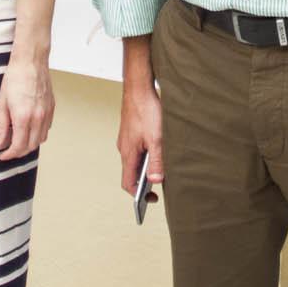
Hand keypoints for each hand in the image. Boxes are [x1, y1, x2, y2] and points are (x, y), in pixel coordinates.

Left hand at [0, 56, 53, 159]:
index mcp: (23, 117)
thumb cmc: (15, 78)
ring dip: (30, 144)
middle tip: (9, 151)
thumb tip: (0, 142)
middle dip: (19, 152)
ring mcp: (46, 113)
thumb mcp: (2, 102)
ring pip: (41, 139)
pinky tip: (30, 129)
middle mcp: (38, 118)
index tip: (3, 155)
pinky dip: (39, 134)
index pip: (18, 146)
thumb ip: (2, 125)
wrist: (31, 61)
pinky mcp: (52, 107)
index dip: (9, 154)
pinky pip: (47, 128)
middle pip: (31, 146)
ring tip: (19, 141)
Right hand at [117, 74, 164, 200]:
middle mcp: (124, 148)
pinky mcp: (132, 132)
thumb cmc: (146, 110)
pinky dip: (147, 156)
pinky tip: (159, 152)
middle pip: (131, 173)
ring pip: (135, 161)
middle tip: (160, 186)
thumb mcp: (157, 138)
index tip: (152, 199)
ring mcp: (127, 140)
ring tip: (162, 170)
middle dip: (144, 182)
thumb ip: (157, 160)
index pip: (128, 183)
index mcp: (128, 153)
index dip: (139, 194)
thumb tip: (156, 180)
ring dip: (147, 168)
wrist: (139, 87)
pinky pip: (138, 150)